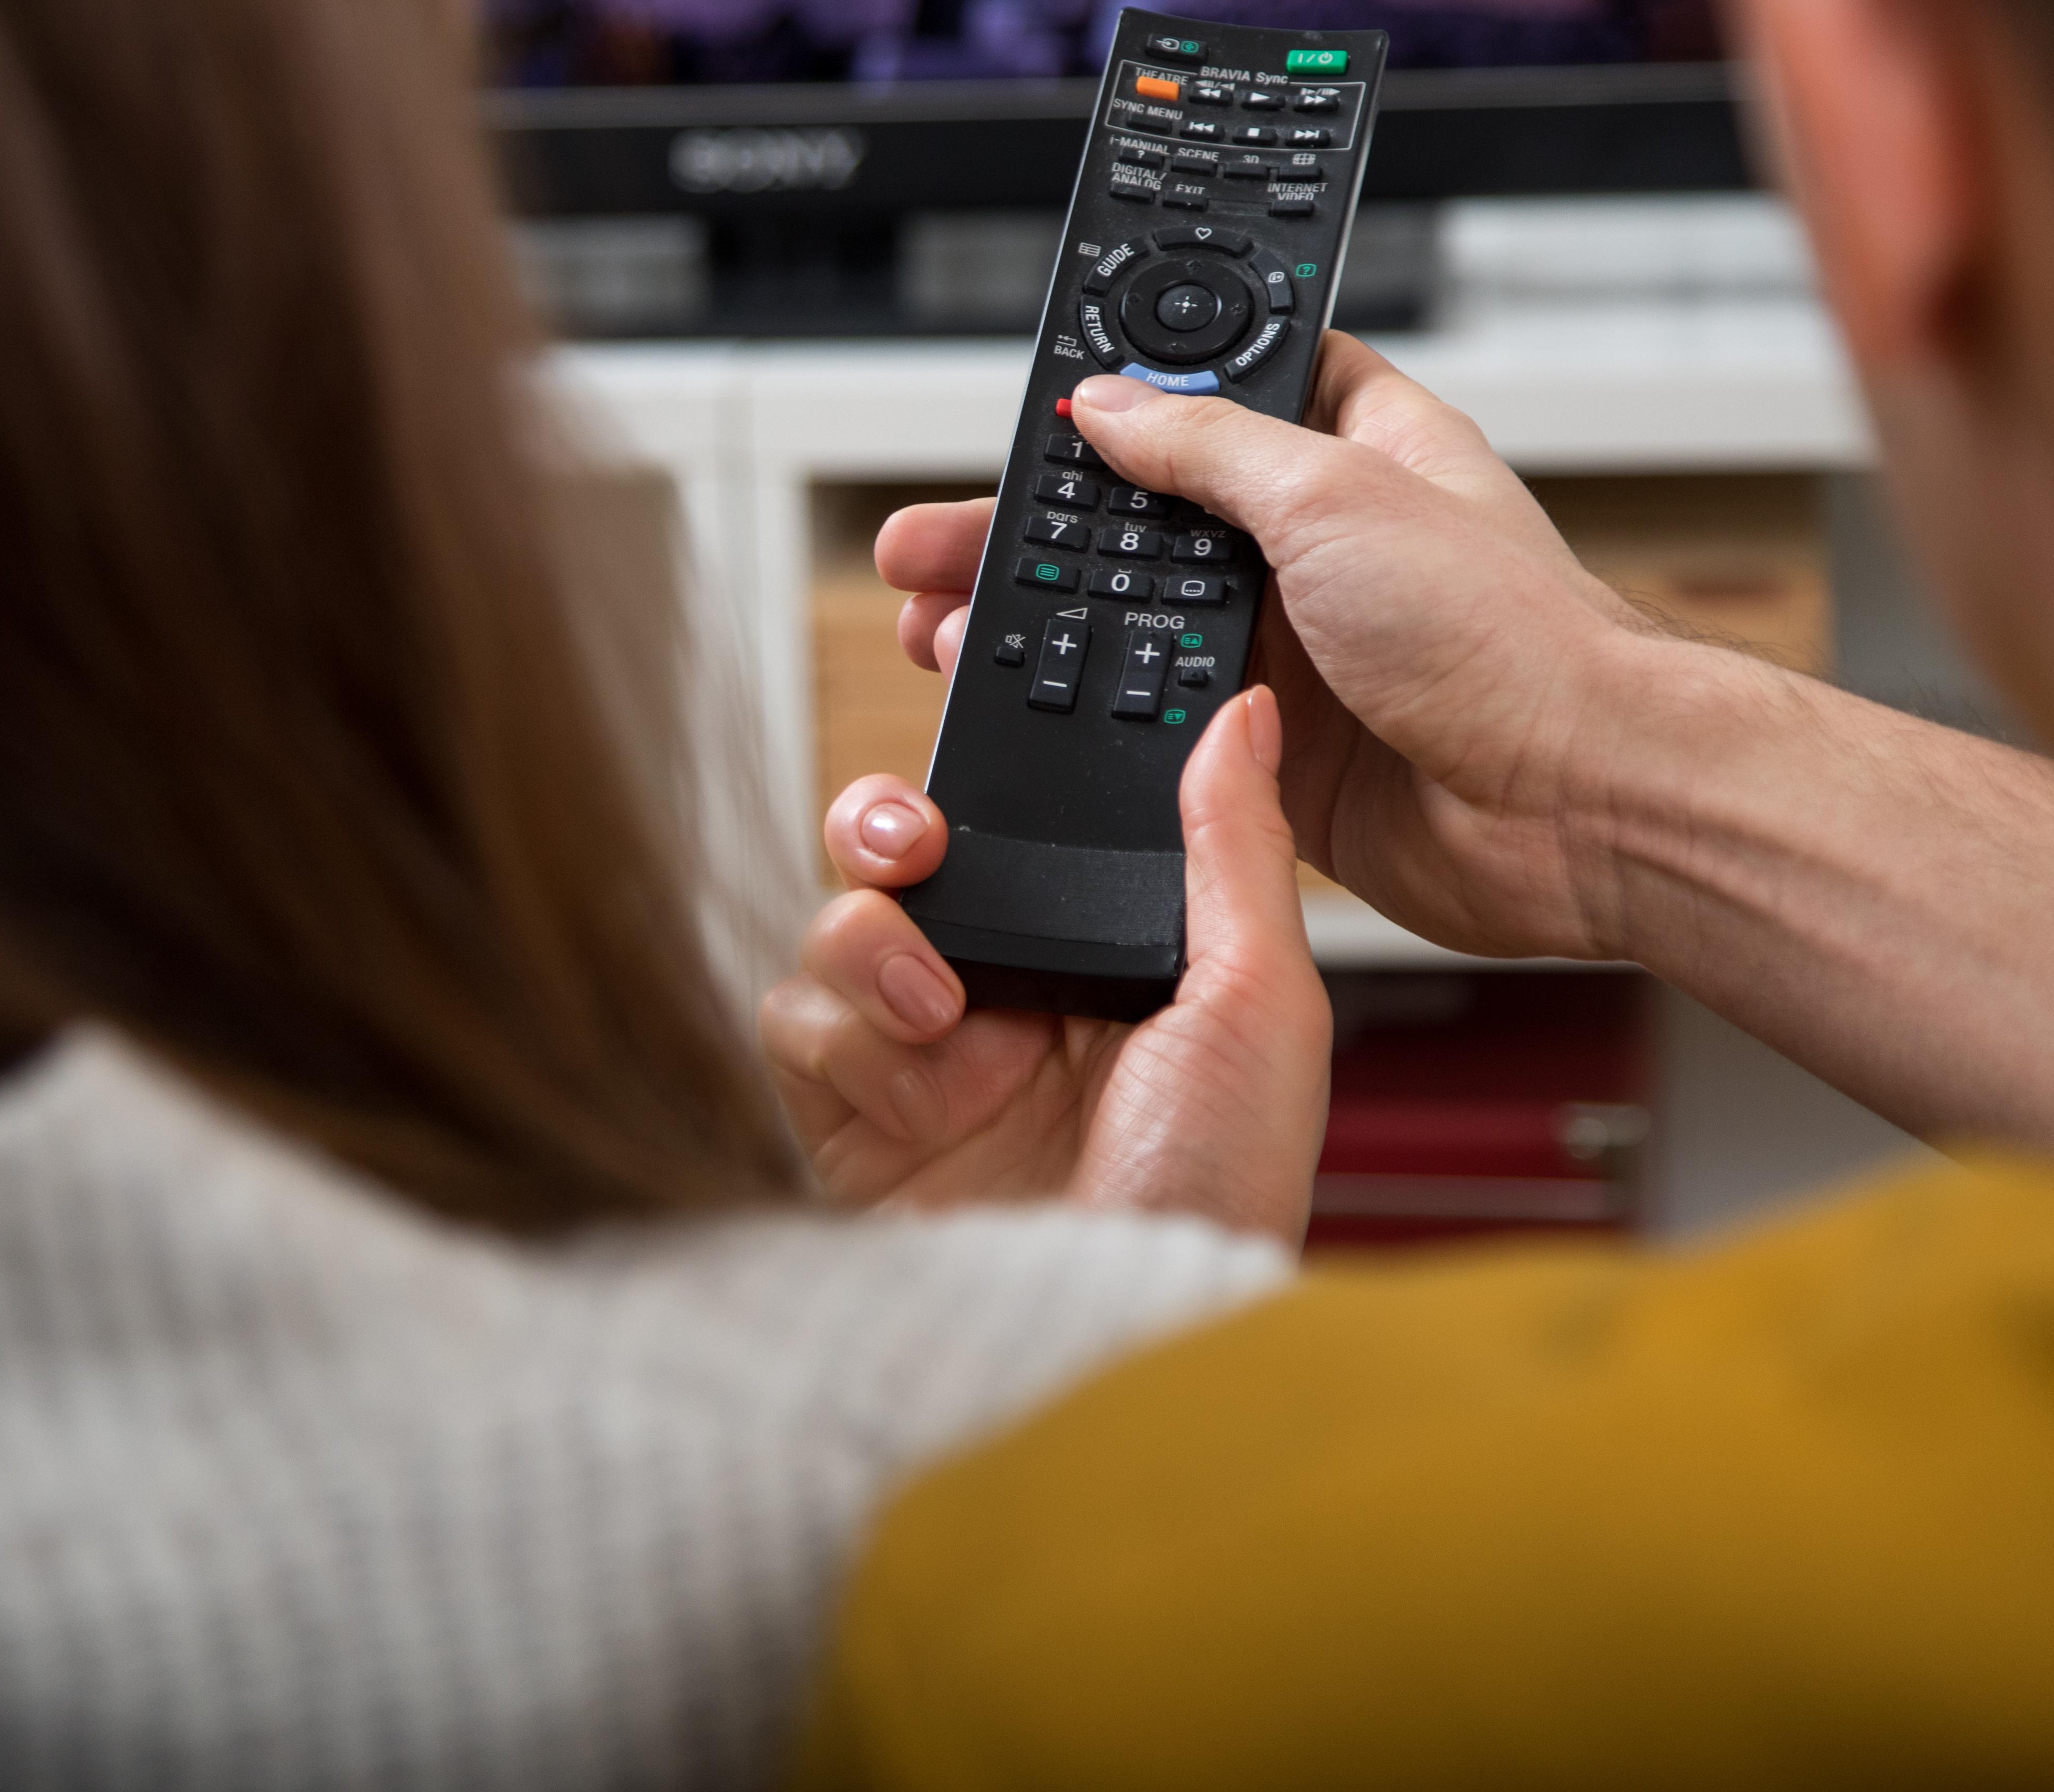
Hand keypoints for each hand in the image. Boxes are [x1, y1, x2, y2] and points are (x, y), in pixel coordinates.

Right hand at [760, 687, 1333, 1243]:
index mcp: (1103, 961)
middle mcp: (1006, 1002)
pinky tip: (915, 1096)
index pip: (1021, 833)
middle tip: (919, 846)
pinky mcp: (850, 1122)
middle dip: (890, 826)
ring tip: (942, 1013)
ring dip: (873, 944)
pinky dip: (842, 1038)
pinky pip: (792, 1021)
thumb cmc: (1215, 1193)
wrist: (1119, 1336)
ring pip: (839, 925)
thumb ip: (1238, 845)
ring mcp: (921, 1063)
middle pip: (905, 858)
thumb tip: (1244, 716)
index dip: (988, 779)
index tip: (981, 741)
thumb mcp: (1261, 1000)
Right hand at [878, 334, 1674, 963]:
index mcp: (1358, 449)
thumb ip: (1205, 449)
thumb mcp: (1335, 494)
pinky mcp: (1278, 754)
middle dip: (1040, 529)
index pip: (1224, 389)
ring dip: (1041, 627)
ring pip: (1136, 627)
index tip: (1041, 410)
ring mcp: (1298, 654)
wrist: (1583, 808)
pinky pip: (1157, 726)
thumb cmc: (1516, 639)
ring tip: (943, 626)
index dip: (1132, 391)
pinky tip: (1019, 708)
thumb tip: (1111, 404)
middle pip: (1148, 520)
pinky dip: (1087, 718)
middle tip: (939, 539)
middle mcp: (1322, 548)